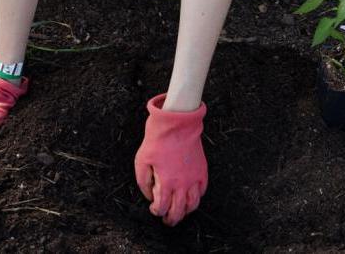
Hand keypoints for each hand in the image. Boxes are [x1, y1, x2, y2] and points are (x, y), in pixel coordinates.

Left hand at [134, 94, 206, 225]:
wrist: (176, 124)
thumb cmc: (158, 140)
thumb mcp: (142, 160)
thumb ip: (143, 182)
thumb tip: (149, 195)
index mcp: (166, 182)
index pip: (163, 208)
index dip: (157, 212)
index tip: (154, 209)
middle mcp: (182, 184)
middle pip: (179, 211)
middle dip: (172, 219)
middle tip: (167, 220)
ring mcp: (194, 178)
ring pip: (193, 204)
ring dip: (186, 212)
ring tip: (180, 212)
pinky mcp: (202, 170)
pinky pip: (203, 190)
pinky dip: (197, 197)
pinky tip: (191, 196)